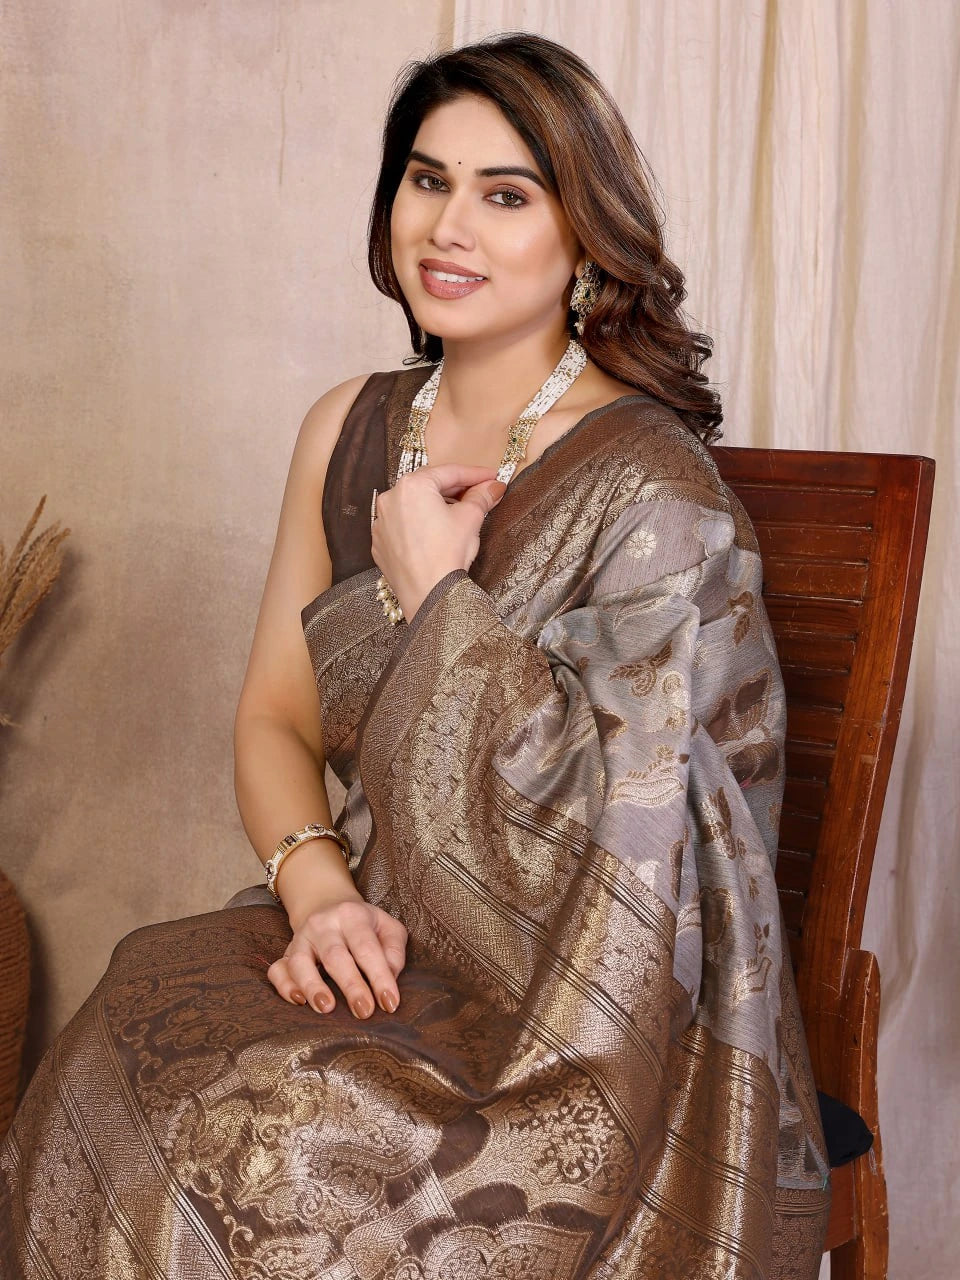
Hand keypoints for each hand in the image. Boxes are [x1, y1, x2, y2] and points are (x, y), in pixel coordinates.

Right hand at [267, 892, 407, 1017]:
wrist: (328, 905)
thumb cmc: (364, 925)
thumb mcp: (387, 927)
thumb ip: (393, 950)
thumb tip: (390, 977)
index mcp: (352, 915)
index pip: (367, 948)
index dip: (380, 976)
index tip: (390, 1003)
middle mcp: (323, 924)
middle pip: (335, 955)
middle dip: (351, 985)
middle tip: (364, 1011)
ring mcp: (301, 938)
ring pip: (300, 962)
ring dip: (313, 986)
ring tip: (327, 1008)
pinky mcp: (286, 953)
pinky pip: (278, 969)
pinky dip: (285, 986)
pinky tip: (299, 1001)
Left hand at [371, 464, 506, 620]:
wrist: (429, 594)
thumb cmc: (447, 553)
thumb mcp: (471, 518)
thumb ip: (482, 497)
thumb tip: (493, 487)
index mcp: (413, 485)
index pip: (449, 472)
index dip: (475, 474)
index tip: (491, 477)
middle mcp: (390, 498)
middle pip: (429, 486)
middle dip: (455, 489)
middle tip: (478, 493)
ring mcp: (381, 522)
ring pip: (413, 506)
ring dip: (435, 506)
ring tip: (458, 514)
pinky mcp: (380, 543)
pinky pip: (402, 526)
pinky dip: (419, 524)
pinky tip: (435, 534)